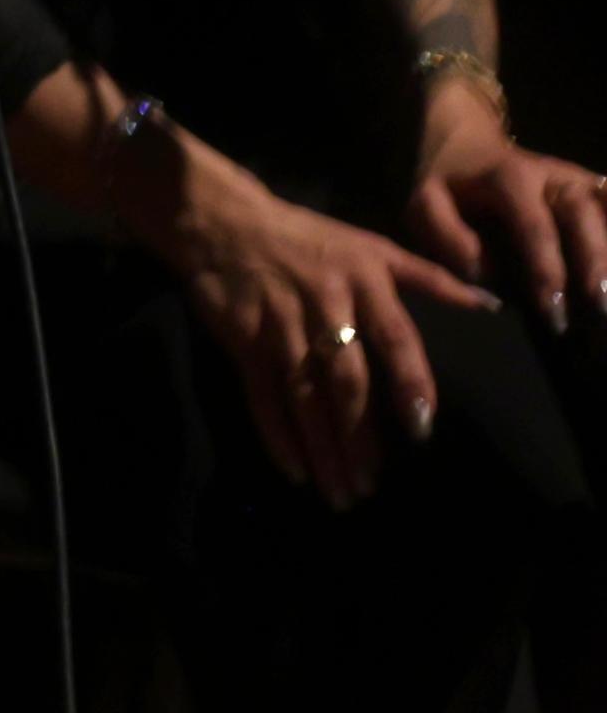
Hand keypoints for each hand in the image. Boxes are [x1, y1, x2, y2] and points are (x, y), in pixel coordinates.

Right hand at [157, 166, 493, 507]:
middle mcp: (323, 306)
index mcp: (363, 282)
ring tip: (341, 492)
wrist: (222, 221)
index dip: (409, 382)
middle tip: (371, 484)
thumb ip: (429, 277)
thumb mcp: (371, 246)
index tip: (420, 427)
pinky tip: (294, 469)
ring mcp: (279, 324)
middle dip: (359, 436)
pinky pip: (261, 394)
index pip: (394, 338)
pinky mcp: (242, 338)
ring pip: (304, 396)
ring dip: (322, 447)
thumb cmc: (308, 238)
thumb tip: (489, 303)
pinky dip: (276, 434)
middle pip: (345, 380)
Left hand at [406, 122, 606, 339]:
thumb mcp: (424, 202)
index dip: (547, 270)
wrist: (467, 142)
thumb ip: (447, 235)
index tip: (554, 310)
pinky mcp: (596, 189)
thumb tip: (484, 273)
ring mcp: (582, 181)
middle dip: (597, 264)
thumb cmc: (447, 182)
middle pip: (585, 217)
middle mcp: (556, 177)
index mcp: (511, 179)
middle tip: (603, 308)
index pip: (535, 228)